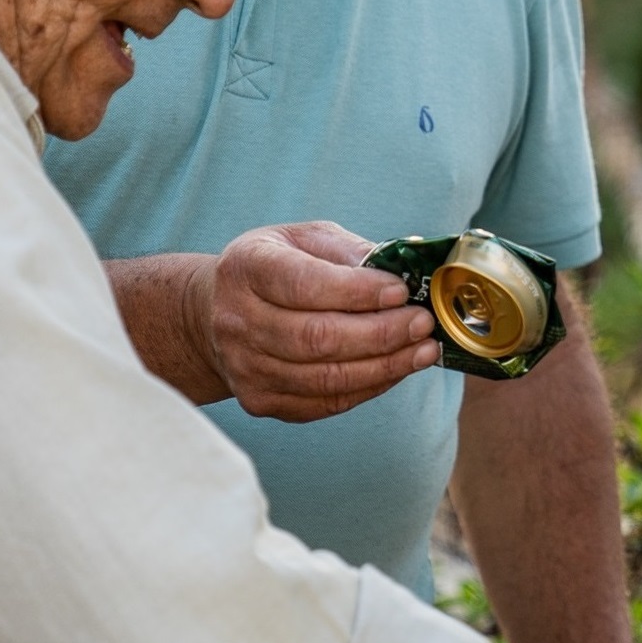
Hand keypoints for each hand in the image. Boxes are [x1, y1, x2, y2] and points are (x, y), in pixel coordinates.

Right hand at [196, 221, 439, 420]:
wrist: (217, 313)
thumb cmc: (274, 269)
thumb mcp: (303, 239)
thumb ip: (348, 251)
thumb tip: (401, 269)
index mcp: (246, 269)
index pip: (304, 285)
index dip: (358, 292)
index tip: (401, 291)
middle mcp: (237, 321)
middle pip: (317, 338)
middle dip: (381, 333)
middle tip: (423, 323)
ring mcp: (246, 367)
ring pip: (325, 377)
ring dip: (384, 366)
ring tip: (424, 350)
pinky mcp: (261, 400)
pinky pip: (325, 402)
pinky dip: (369, 388)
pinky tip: (397, 369)